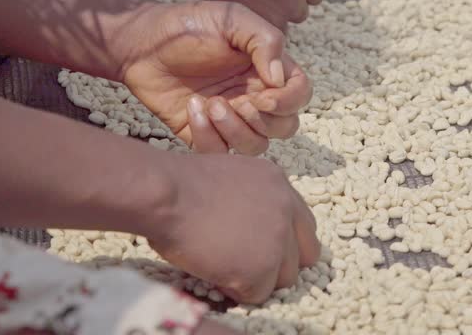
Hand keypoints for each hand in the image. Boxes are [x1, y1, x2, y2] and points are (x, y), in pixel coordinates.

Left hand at [120, 1, 311, 153]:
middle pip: (285, 127)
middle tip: (238, 103)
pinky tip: (192, 108)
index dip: (289, 101)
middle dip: (265, 121)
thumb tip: (279, 79)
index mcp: (267, 69)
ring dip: (236, 131)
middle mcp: (254, 96)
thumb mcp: (232, 19)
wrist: (140, 43)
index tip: (263, 96)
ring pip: (256, 146)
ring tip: (210, 104)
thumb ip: (265, 41)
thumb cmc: (188, 25)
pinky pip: (220, 153)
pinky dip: (208, 137)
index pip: (300, 94)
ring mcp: (231, 118)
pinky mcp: (205, 134)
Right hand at [146, 154, 319, 303]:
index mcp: (278, 183)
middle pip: (305, 255)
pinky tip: (214, 271)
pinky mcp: (262, 267)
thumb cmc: (180, 186)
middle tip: (249, 265)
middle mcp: (286, 209)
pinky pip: (258, 294)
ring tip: (224, 265)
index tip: (264, 249)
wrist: (166, 194)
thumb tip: (251, 228)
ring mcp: (278, 239)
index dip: (286, 242)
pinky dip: (236, 289)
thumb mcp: (231, 177)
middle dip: (280, 264)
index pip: (304, 225)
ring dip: (258, 278)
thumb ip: (253, 199)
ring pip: (285, 278)